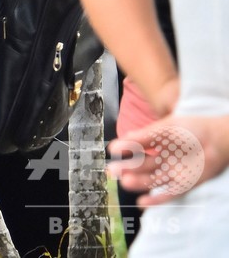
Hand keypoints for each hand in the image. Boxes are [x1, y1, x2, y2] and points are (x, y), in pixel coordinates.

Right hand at [108, 113, 228, 206]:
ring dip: (138, 183)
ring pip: (151, 180)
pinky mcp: (184, 184)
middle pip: (141, 166)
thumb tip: (121, 141)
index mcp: (156, 143)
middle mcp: (162, 159)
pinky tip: (142, 203)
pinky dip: (156, 200)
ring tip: (126, 182)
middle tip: (113, 171)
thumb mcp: (165, 129)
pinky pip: (168, 193)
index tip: (113, 151)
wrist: (217, 139)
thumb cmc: (192, 129)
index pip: (135, 149)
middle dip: (127, 169)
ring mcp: (172, 172)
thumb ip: (143, 136)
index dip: (124, 150)